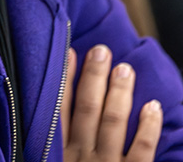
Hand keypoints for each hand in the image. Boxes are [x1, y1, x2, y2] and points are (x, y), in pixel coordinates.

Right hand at [62, 44, 161, 160]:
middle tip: (101, 51)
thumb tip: (51, 115)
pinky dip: (148, 127)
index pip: (61, 108)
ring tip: (125, 68)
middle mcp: (81, 155)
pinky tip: (152, 106)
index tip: (70, 53)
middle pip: (87, 108)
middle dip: (94, 76)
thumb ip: (54, 145)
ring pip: (113, 121)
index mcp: (59, 152)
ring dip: (119, 92)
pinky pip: (142, 149)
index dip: (65, 78)